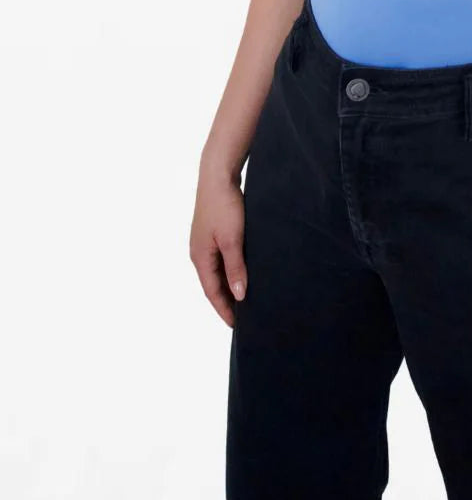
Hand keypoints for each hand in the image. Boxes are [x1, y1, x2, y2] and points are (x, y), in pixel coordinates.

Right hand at [189, 166, 246, 326]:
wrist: (218, 174)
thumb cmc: (224, 205)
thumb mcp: (232, 239)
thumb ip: (235, 267)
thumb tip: (239, 295)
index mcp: (200, 257)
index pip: (212, 292)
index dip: (224, 309)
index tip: (236, 326)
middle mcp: (199, 253)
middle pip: (213, 284)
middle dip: (226, 301)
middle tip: (243, 317)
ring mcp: (205, 242)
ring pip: (217, 272)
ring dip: (229, 285)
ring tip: (245, 299)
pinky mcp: (214, 232)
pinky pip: (222, 258)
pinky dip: (231, 270)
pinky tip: (243, 271)